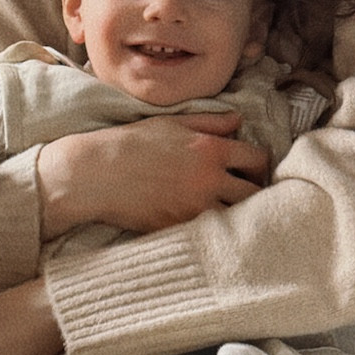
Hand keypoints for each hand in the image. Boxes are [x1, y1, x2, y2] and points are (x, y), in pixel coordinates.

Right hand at [36, 112, 270, 237]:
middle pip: (255, 193)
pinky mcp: (180, 228)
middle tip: (244, 192)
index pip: (257, 159)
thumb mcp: (171, 123)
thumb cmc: (130, 143)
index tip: (251, 170)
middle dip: (254, 191)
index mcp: (210, 150)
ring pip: (238, 217)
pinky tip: (208, 221)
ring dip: (238, 213)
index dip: (259, 165)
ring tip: (230, 209)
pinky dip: (215, 227)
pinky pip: (212, 232)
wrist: (95, 174)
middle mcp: (209, 180)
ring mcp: (195, 208)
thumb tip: (239, 122)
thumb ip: (210, 123)